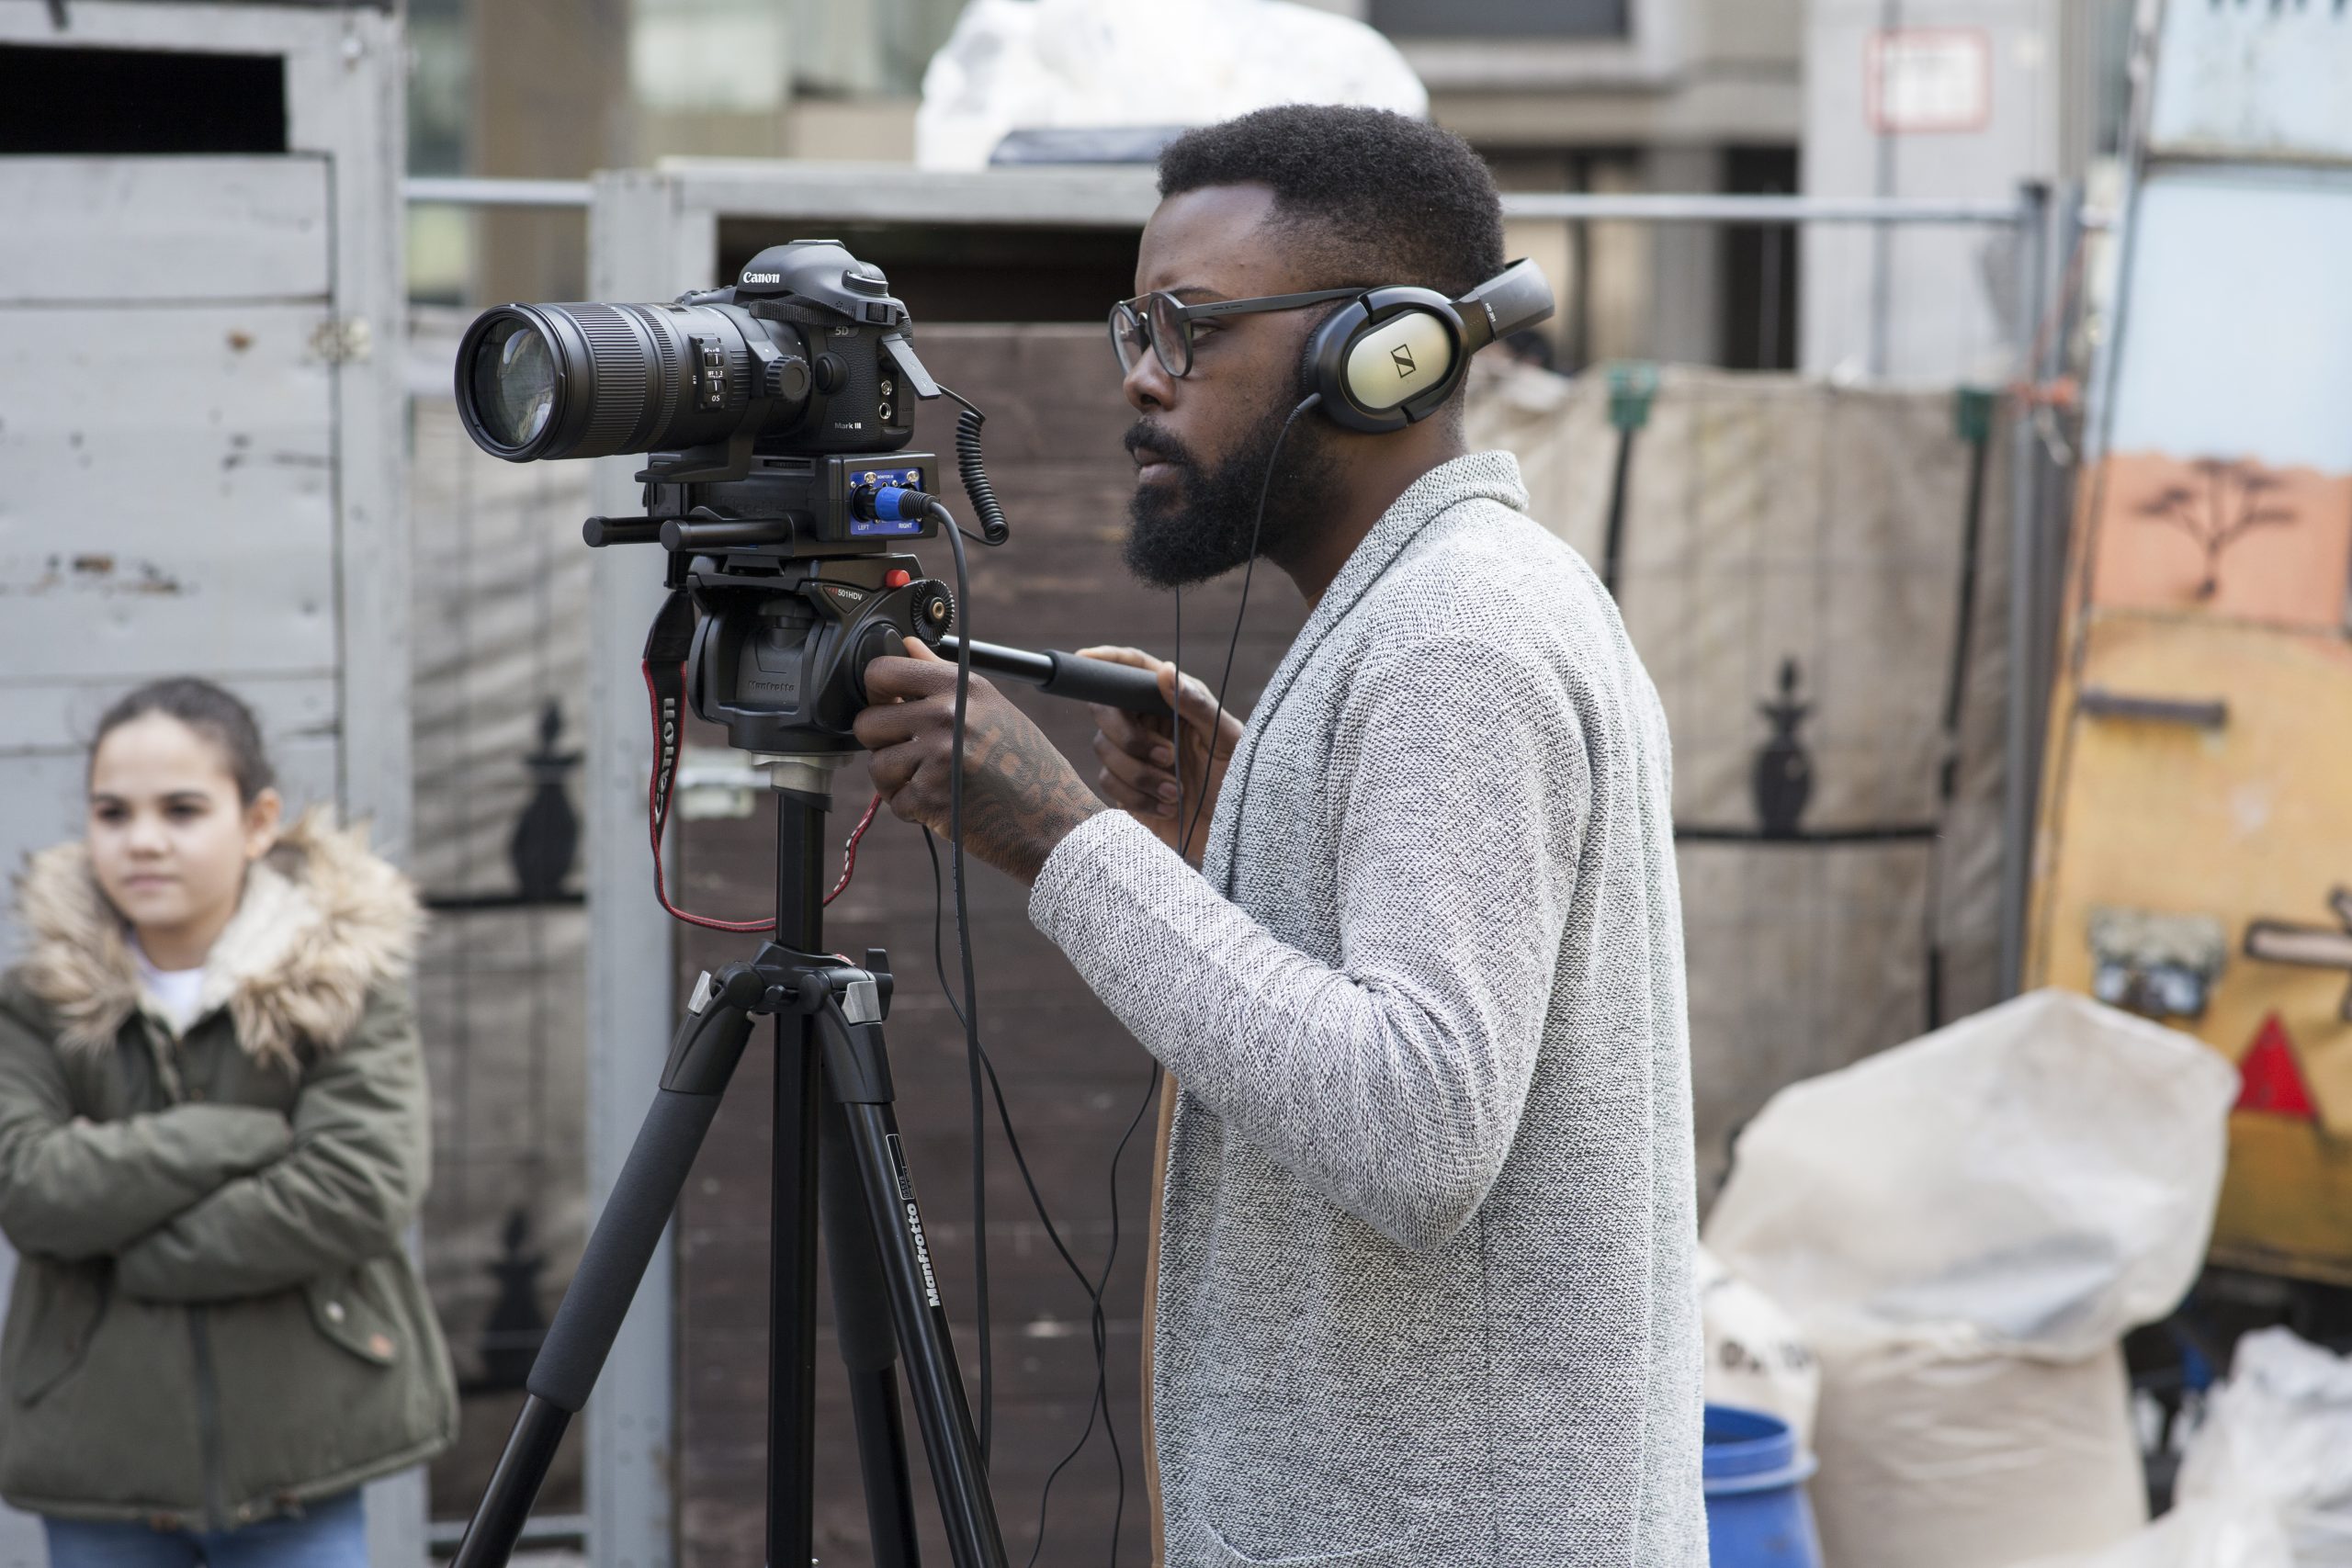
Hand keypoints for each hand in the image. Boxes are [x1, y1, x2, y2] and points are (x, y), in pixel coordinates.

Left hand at [855, 639, 1106, 885]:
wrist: (1055, 820)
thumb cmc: (1028, 764)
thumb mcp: (991, 708)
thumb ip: (941, 676)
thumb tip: (907, 644)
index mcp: (961, 687)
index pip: (882, 671)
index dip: (877, 691)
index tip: (889, 704)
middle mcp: (946, 715)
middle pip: (868, 721)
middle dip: (883, 742)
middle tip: (914, 753)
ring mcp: (937, 757)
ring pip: (876, 765)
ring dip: (896, 780)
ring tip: (934, 781)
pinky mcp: (931, 798)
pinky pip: (894, 800)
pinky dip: (913, 808)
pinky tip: (944, 803)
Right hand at [1076, 646, 1242, 868]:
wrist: (1234, 834)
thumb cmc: (1240, 781)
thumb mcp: (1227, 740)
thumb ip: (1196, 705)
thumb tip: (1164, 671)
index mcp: (1171, 702)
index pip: (1132, 670)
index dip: (1106, 659)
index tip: (1083, 658)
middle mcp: (1148, 724)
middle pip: (1105, 710)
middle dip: (1130, 736)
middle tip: (1168, 757)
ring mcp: (1134, 757)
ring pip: (1104, 749)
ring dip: (1141, 774)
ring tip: (1177, 793)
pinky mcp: (1126, 789)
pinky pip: (1109, 782)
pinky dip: (1138, 796)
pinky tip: (1167, 808)